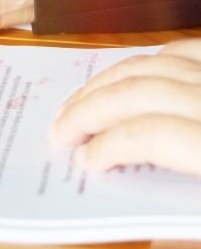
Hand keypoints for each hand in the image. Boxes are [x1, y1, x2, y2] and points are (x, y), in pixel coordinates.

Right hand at [51, 38, 200, 175]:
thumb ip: (176, 199)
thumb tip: (126, 183)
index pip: (146, 135)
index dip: (106, 146)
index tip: (86, 161)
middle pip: (136, 92)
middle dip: (87, 112)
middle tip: (62, 132)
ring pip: (152, 65)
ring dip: (107, 83)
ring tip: (83, 103)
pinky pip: (185, 49)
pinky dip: (151, 60)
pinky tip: (134, 76)